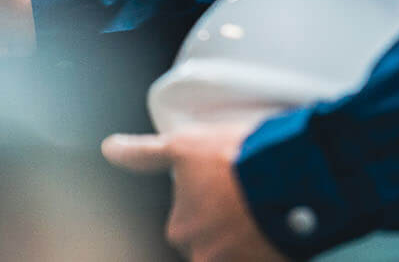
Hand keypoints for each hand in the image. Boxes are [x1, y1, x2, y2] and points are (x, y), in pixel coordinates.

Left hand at [104, 124, 287, 261]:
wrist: (290, 177)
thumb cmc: (234, 158)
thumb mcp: (183, 146)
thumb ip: (144, 155)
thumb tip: (109, 149)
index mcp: (181, 229)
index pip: (188, 225)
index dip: (208, 206)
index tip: (224, 194)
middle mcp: (203, 254)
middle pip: (212, 242)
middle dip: (226, 226)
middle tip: (247, 197)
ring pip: (236, 252)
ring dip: (249, 238)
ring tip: (267, 209)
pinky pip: (262, 257)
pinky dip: (268, 248)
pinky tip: (277, 227)